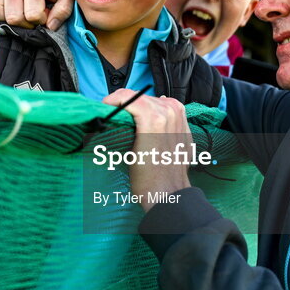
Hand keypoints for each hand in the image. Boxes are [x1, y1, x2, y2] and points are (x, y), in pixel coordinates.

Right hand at [0, 0, 71, 29]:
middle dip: (28, 23)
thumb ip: (63, 10)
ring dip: (12, 20)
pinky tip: (10, 11)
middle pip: (13, 18)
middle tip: (36, 15)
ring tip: (24, 12)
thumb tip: (50, 26)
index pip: (32, 15)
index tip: (48, 13)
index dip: (42, 20)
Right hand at [101, 89, 192, 210]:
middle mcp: (170, 114)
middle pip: (140, 96)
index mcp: (154, 119)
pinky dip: (156, 110)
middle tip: (114, 115)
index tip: (104, 107)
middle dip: (125, 104)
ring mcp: (180, 118)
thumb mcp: (126, 151)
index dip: (112, 99)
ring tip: (130, 119)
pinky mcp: (184, 125)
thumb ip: (121, 126)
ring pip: (154, 100)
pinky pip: (168, 108)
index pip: (127, 95)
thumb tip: (111, 114)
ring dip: (141, 107)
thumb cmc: (146, 179)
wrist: (168, 194)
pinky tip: (148, 119)